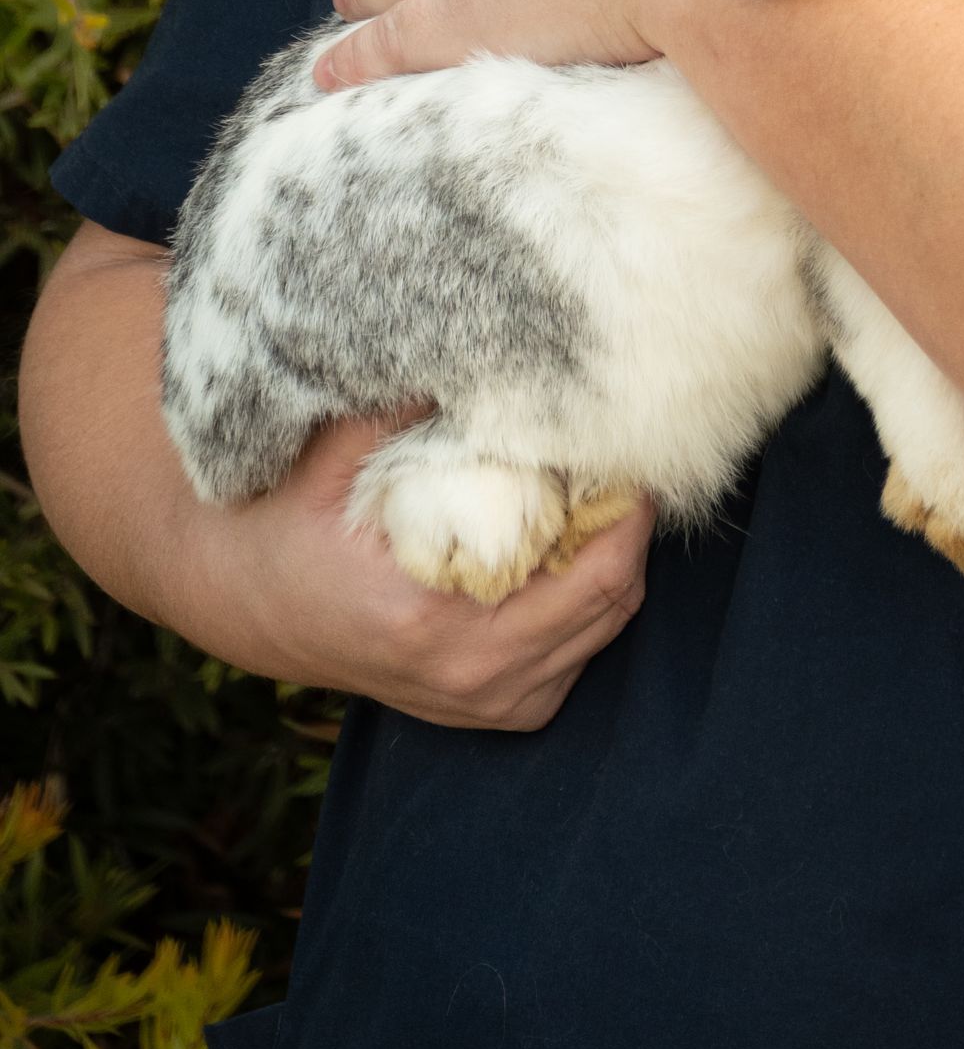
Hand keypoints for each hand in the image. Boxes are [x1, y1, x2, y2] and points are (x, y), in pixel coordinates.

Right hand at [200, 414, 655, 730]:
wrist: (248, 603)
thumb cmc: (289, 522)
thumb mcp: (330, 458)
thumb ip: (398, 406)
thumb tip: (481, 340)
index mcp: (432, 620)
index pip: (590, 572)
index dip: (624, 500)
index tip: (626, 437)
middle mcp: (469, 676)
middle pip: (614, 598)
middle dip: (628, 520)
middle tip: (616, 453)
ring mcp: (486, 704)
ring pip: (607, 625)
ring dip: (614, 554)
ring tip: (590, 487)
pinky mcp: (497, 708)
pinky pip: (580, 650)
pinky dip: (589, 594)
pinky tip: (562, 540)